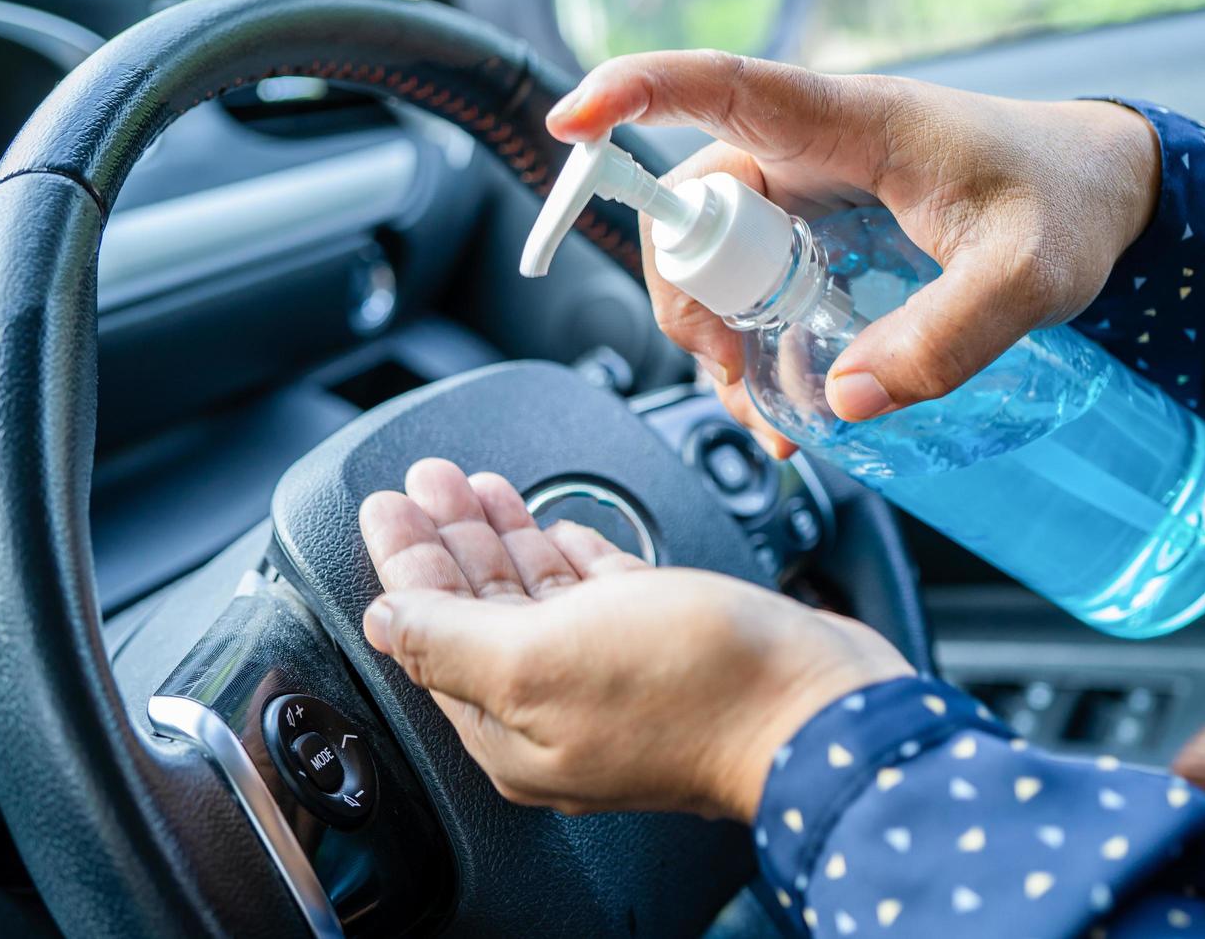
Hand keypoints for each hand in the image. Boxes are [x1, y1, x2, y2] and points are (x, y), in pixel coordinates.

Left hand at [358, 458, 910, 820]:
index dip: (404, 561)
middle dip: (450, 538)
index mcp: (510, 725)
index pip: (430, 631)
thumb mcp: (539, 659)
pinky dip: (573, 554)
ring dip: (505, 536)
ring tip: (478, 486)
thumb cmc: (694, 689)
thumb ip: (447, 639)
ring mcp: (613, 675)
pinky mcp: (667, 646)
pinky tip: (560, 527)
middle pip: (478, 608)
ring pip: (537, 596)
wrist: (822, 703)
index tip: (387, 502)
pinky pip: (599, 594)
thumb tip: (382, 620)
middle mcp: (556, 705)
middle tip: (429, 479)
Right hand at [547, 51, 1160, 455]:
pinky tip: (787, 402)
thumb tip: (842, 398)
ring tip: (769, 408)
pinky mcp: (819, 239)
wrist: (1102, 198)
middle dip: (690, 294)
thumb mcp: (1029, 273)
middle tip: (733, 369)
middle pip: (694, 206)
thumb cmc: (1068, 203)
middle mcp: (812, 153)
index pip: (723, 87)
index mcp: (849, 123)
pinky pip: (752, 286)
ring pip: (715, 258)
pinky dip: (751, 347)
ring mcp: (810, 197)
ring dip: (716, 335)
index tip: (572, 124)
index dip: (636, 93)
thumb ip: (946, 336)